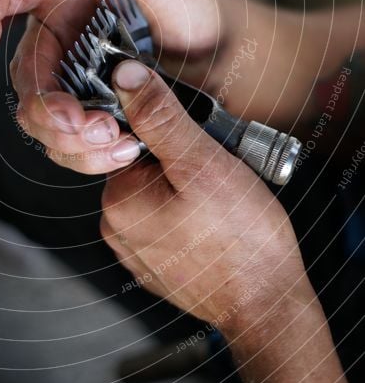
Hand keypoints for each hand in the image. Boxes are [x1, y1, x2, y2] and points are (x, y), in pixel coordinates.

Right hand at [0, 0, 221, 173]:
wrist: (218, 55)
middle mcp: (54, 37)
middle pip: (21, 77)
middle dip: (46, 107)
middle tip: (84, 124)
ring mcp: (67, 80)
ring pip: (38, 118)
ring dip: (67, 138)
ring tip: (115, 141)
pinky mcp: (85, 115)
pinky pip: (67, 144)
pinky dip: (89, 155)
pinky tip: (125, 151)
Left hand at [100, 59, 309, 333]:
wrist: (266, 304)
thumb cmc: (241, 239)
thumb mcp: (201, 162)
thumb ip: (160, 117)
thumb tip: (125, 77)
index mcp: (117, 198)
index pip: (131, 142)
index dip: (170, 137)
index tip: (198, 151)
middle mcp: (115, 227)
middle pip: (145, 169)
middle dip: (180, 166)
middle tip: (215, 181)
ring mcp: (135, 251)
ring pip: (159, 197)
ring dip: (187, 192)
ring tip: (219, 207)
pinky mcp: (154, 267)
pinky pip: (167, 225)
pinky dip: (189, 220)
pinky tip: (215, 228)